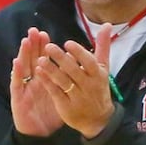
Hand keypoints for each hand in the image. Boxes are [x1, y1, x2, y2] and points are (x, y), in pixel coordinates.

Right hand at [11, 28, 62, 136]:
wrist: (40, 136)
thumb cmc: (50, 115)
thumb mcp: (61, 96)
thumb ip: (67, 81)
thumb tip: (78, 67)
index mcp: (43, 80)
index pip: (42, 60)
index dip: (42, 48)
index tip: (45, 34)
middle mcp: (32, 82)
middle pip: (32, 60)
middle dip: (33, 46)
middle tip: (35, 31)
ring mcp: (25, 89)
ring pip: (23, 69)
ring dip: (23, 54)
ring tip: (26, 41)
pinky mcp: (18, 99)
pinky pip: (17, 85)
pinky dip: (16, 73)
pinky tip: (16, 62)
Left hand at [36, 24, 115, 138]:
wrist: (98, 120)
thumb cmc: (98, 88)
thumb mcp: (103, 68)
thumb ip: (103, 46)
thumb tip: (106, 24)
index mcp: (98, 75)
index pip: (90, 63)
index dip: (79, 53)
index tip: (67, 43)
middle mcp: (88, 86)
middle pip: (74, 71)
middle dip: (61, 59)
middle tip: (49, 46)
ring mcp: (77, 98)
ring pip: (63, 82)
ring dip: (51, 70)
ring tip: (41, 59)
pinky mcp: (67, 107)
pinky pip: (56, 93)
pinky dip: (48, 83)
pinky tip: (39, 73)